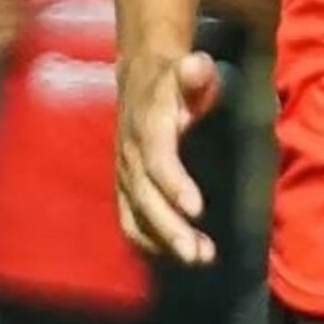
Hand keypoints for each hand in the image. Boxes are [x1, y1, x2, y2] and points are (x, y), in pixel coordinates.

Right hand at [116, 50, 220, 262]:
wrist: (138, 76)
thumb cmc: (173, 76)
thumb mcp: (187, 67)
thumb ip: (195, 72)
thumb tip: (196, 65)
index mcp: (147, 127)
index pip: (158, 160)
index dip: (174, 185)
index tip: (197, 209)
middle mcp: (130, 155)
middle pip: (146, 198)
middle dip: (170, 229)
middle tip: (198, 254)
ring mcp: (124, 173)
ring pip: (137, 215)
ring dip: (164, 241)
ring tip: (198, 258)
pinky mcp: (125, 185)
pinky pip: (131, 219)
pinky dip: (150, 241)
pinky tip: (176, 254)